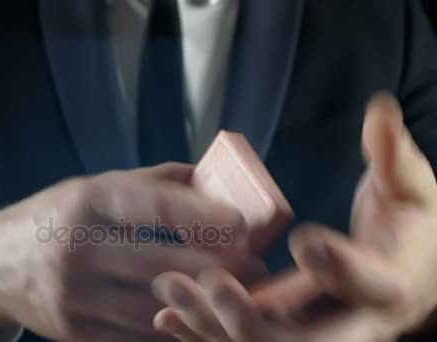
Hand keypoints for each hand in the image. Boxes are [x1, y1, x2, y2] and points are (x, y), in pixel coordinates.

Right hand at [0, 163, 265, 340]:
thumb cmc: (54, 217)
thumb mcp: (92, 187)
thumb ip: (152, 184)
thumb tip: (212, 179)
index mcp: (86, 203)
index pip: (151, 207)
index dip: (202, 216)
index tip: (243, 224)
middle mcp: (78, 251)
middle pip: (160, 266)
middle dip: (215, 270)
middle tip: (256, 268)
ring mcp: (74, 299)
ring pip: (153, 310)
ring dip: (199, 306)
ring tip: (233, 297)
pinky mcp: (75, 334)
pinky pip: (134, 338)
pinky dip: (169, 330)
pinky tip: (194, 320)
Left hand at [152, 93, 436, 340]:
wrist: (400, 272)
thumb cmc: (406, 229)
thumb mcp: (409, 191)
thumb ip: (392, 156)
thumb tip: (378, 108)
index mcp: (389, 287)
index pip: (372, 285)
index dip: (343, 269)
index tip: (305, 241)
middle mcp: (350, 323)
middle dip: (253, 319)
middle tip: (212, 282)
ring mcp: (313, 332)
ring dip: (213, 323)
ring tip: (170, 288)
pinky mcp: (284, 331)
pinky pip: (239, 341)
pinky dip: (204, 332)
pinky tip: (167, 318)